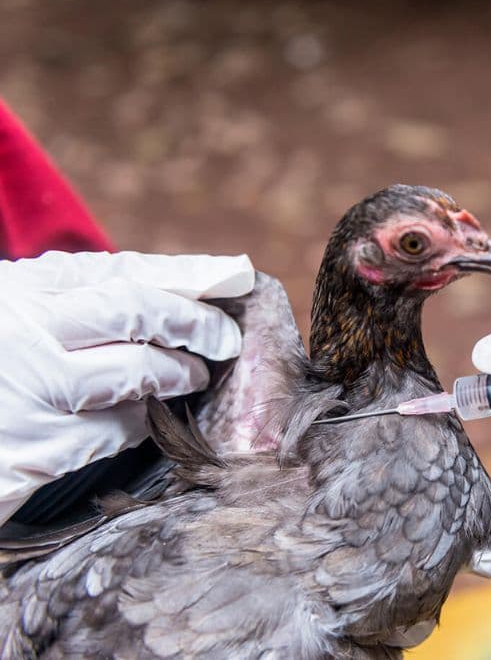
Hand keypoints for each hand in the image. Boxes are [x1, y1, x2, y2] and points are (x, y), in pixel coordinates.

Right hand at [0, 250, 253, 524]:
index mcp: (18, 289)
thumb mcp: (14, 310)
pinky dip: (135, 423)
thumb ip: (76, 299)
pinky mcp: (24, 452)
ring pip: (131, 376)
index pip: (119, 270)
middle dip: (194, 323)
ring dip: (174, 377)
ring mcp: (22, 391)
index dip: (185, 274)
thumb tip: (191, 285)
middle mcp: (20, 331)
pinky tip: (142, 418)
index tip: (236, 276)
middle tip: (225, 338)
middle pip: (134, 312)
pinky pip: (106, 433)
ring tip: (193, 377)